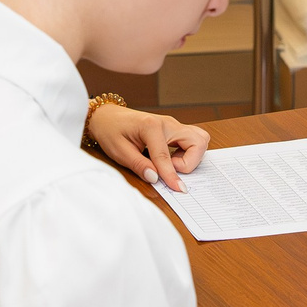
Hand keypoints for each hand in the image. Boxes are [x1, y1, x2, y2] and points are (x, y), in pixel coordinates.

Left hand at [88, 104, 208, 191]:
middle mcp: (167, 122)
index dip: (171, 176)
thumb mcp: (119, 151)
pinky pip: (192, 140)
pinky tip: (171, 158)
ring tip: (171, 163)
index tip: (178, 189)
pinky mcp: (174, 129)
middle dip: (190, 162)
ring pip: (199, 139)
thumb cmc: (111, 130)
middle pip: (197, 141)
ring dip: (191, 156)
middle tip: (170, 169)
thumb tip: (155, 178)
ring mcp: (173, 125)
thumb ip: (138, 165)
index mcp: (151, 126)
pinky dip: (188, 152)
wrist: (107, 117)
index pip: (166, 156)